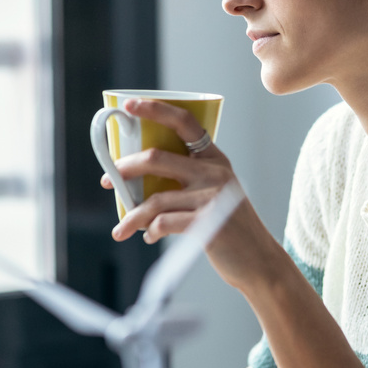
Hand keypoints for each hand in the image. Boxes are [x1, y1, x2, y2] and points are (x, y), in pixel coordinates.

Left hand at [102, 98, 283, 290]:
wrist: (260, 262)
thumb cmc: (231, 229)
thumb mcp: (216, 194)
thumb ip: (188, 181)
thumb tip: (139, 180)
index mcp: (215, 159)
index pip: (184, 122)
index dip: (155, 109)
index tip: (129, 105)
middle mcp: (215, 173)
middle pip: (157, 158)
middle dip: (125, 168)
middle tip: (107, 180)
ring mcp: (213, 197)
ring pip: (155, 200)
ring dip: (132, 217)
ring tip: (121, 230)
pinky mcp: (207, 224)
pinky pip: (163, 223)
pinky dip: (150, 232)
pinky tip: (150, 237)